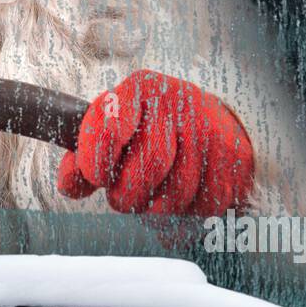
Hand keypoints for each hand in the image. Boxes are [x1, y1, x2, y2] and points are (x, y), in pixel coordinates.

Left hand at [57, 70, 253, 215]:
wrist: (212, 121)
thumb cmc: (150, 129)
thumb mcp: (113, 128)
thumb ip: (84, 157)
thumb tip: (71, 185)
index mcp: (140, 88)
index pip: (109, 127)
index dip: (95, 160)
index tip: (97, 176)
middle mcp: (179, 102)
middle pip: (145, 170)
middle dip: (126, 195)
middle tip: (125, 195)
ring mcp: (211, 129)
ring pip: (174, 197)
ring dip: (155, 211)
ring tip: (153, 197)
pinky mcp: (235, 158)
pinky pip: (202, 209)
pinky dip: (185, 218)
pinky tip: (182, 201)